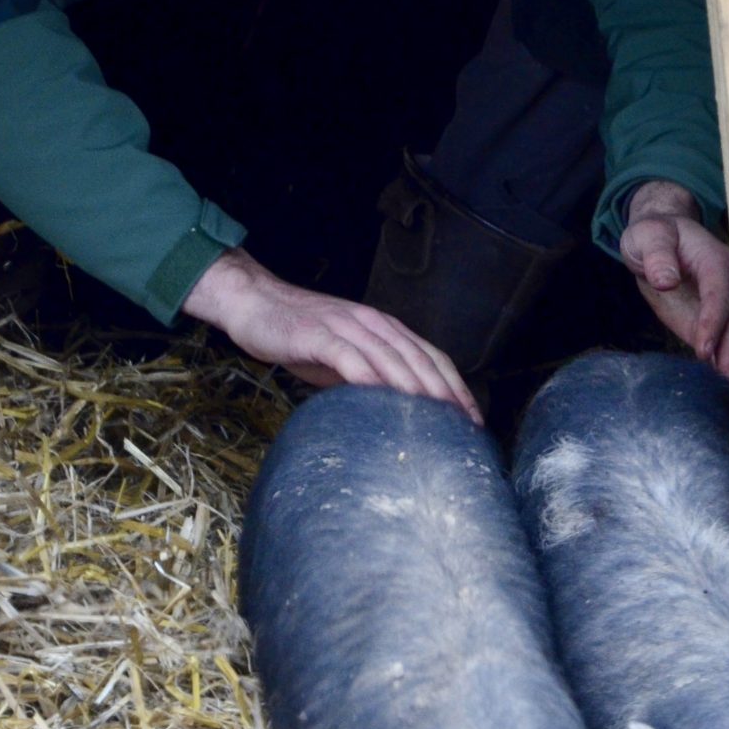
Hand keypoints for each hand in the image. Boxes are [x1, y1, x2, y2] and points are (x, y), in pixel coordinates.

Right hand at [184, 249, 479, 421]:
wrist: (255, 304)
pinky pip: (347, 356)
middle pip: (419, 358)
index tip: (473, 418)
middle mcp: (374, 324)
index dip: (456, 386)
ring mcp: (346, 327)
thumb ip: (372, 379)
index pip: (432, 356)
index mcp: (385, 330)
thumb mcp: (345, 361)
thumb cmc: (301, 336)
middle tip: (463, 425)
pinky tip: (379, 396)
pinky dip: (365, 375)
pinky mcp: (317, 334)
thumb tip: (396, 415)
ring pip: (390, 356)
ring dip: (414, 386)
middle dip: (445, 391)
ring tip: (433, 415)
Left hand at [619, 181, 728, 381]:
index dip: (714, 320)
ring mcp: (723, 305)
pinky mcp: (712, 321)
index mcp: (715, 260)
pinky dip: (723, 361)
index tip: (704, 347)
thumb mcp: (648, 237)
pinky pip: (721, 342)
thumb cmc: (654, 236)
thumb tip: (666, 280)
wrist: (657, 243)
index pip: (720, 291)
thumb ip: (657, 256)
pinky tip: (724, 383)